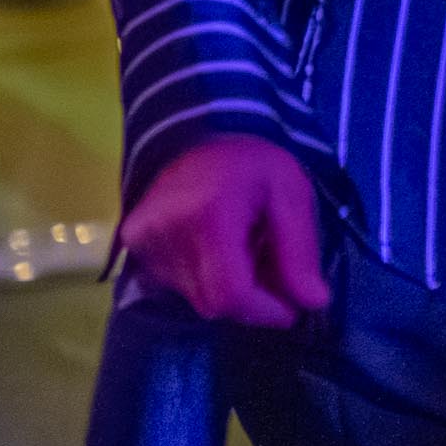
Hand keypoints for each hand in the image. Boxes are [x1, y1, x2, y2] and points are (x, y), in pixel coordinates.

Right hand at [118, 133, 334, 329]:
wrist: (197, 134)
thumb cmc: (251, 164)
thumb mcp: (291, 194)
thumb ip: (300, 251)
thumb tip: (313, 303)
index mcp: (210, 215)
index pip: (230, 294)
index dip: (265, 311)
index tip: (291, 307)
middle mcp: (166, 232)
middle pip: (214, 303)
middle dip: (251, 299)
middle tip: (269, 266)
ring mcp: (143, 240)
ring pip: (196, 299)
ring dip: (227, 288)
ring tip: (241, 248)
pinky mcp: (132, 245)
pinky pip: (176, 286)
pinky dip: (203, 278)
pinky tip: (214, 248)